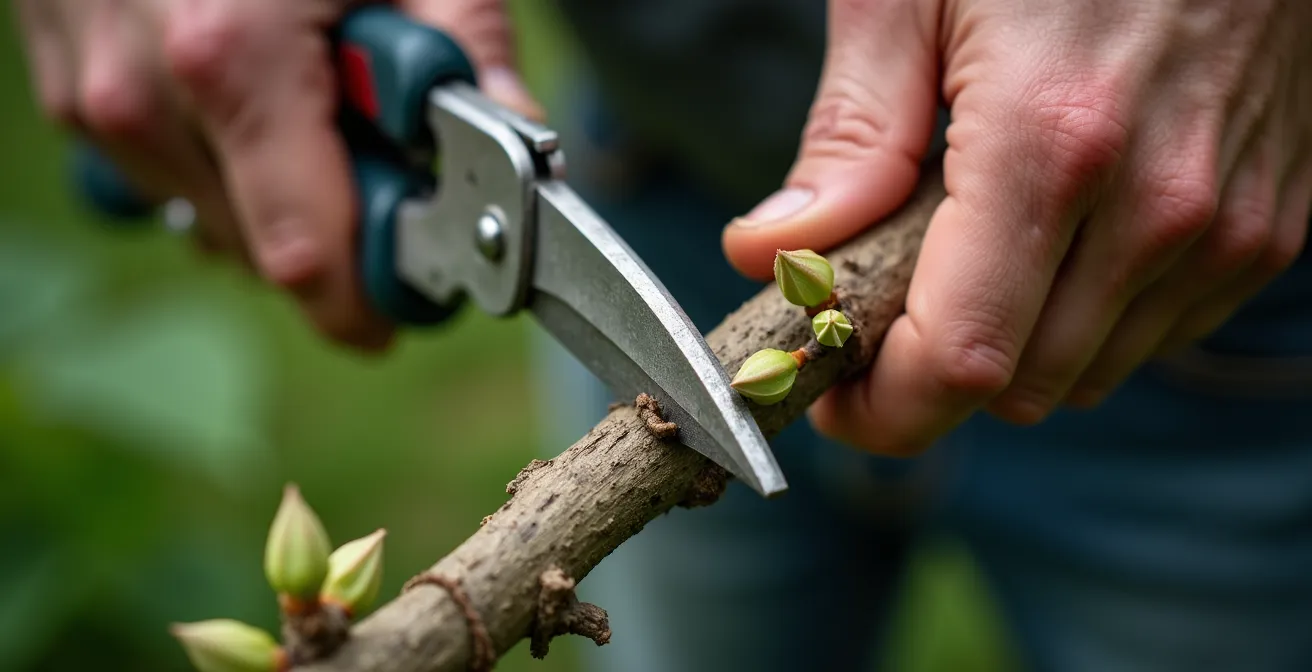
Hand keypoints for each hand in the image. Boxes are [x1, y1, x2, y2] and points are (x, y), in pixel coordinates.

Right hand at [13, 0, 539, 349]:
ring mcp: (93, 99)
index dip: (370, 296)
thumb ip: (466, 46)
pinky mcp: (69, 96)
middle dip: (340, 233)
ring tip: (313, 101)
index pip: (305, 255)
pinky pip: (167, 178)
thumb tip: (515, 146)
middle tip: (385, 164)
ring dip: (280, 194)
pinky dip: (224, 160)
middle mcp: (144, 92)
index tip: (415, 293)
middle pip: (265, 250)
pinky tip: (253, 94)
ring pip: (215, 222)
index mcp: (233, 60)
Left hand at [722, 0, 1311, 453]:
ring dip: (1006, 348)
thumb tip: (768, 254)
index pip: (958, 359)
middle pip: (1015, 386)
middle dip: (926, 376)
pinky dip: (1082, 320)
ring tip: (964, 259)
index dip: (879, 409)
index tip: (829, 392)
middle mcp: (1159, 203)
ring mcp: (1228, 221)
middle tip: (875, 315)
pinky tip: (1050, 243)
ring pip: (1084, 374)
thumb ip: (847, 139)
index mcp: (1051, 143)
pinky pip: (1153, 333)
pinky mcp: (1268, 223)